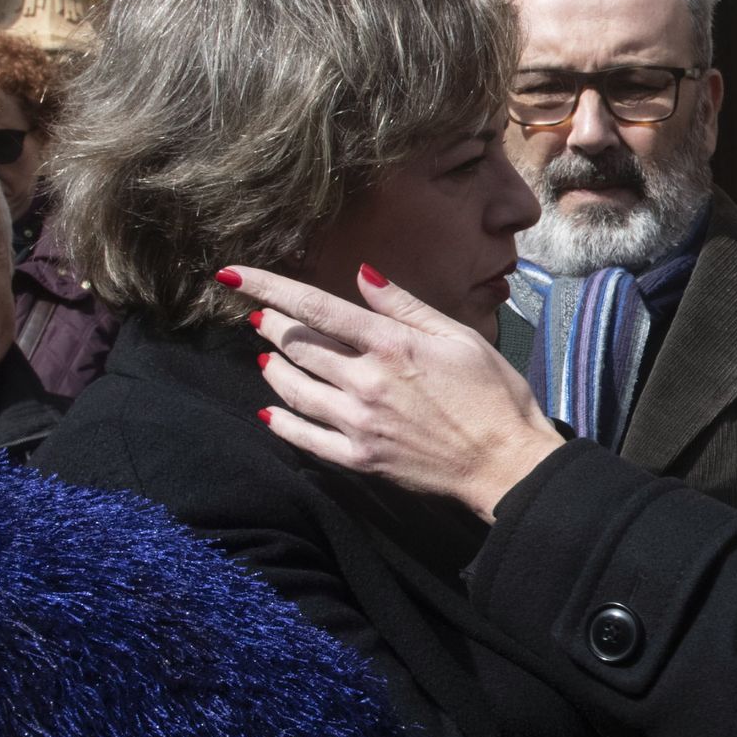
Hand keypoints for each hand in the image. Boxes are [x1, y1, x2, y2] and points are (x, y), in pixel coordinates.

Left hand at [219, 263, 563, 520]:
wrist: (506, 462)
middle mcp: (366, 382)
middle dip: (270, 325)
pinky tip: (269, 410)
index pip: (314, 307)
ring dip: (271, 367)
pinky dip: (281, 421)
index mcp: (391, 345)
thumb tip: (362, 274)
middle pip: (297, 346)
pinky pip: (305, 438)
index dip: (267, 288)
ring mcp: (359, 423)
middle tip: (258, 316)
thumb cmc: (494, 393)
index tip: (230, 276)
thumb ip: (405, 306)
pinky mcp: (360, 459)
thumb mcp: (458, 336)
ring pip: (292, 389)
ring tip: (264, 355)